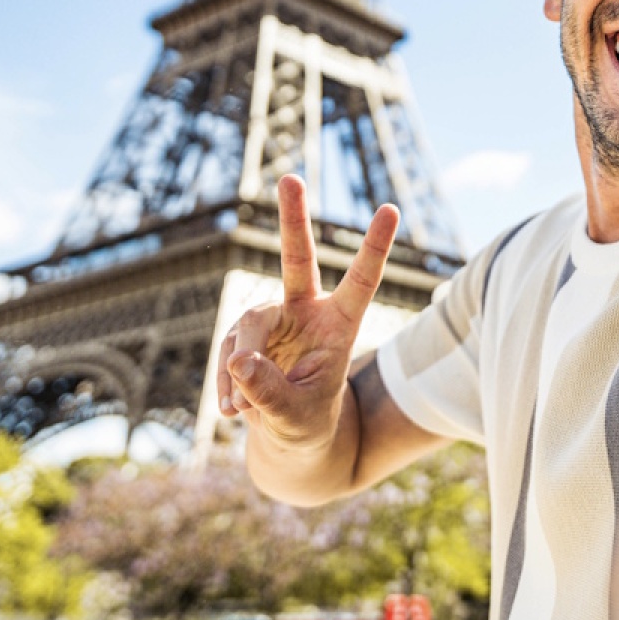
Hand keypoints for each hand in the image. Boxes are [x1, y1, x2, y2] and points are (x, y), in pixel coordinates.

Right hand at [216, 174, 399, 451]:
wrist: (287, 441)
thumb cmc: (307, 426)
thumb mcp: (297, 418)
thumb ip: (271, 394)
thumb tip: (238, 360)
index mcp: (339, 326)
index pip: (361, 282)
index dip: (374, 247)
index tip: (391, 208)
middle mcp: (306, 313)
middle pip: (297, 260)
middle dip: (293, 219)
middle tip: (290, 178)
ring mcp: (272, 322)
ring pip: (244, 329)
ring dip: (239, 372)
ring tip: (244, 412)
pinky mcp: (244, 337)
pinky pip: (228, 354)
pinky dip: (227, 385)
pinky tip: (234, 412)